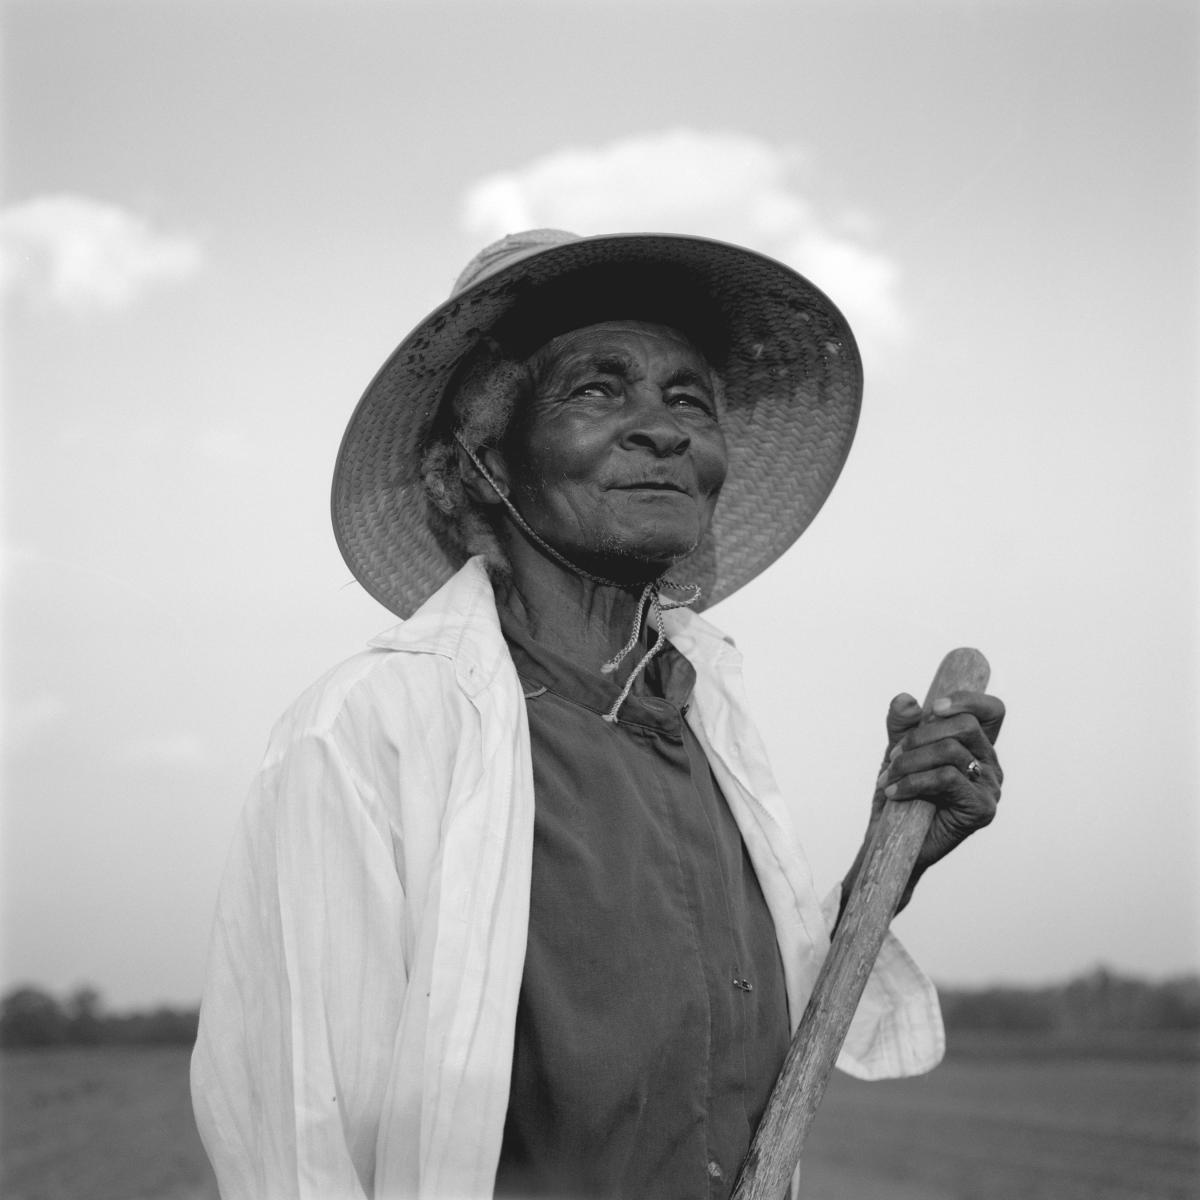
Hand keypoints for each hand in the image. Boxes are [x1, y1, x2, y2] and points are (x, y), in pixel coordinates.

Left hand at [875, 689, 1004, 878]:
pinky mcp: (981, 810)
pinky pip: (946, 779)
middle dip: (920, 736)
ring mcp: (990, 788)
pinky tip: (894, 792)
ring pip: (951, 751)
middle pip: (966, 726)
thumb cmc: (899, 795)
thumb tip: (906, 699)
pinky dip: (912, 781)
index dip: (968, 700)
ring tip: (888, 777)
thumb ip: (901, 724)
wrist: (891, 840)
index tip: (934, 707)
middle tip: (893, 756)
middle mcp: (990, 765)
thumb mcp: (896, 751)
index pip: (992, 711)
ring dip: (909, 761)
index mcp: (976, 747)